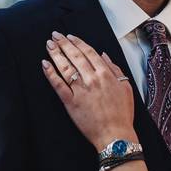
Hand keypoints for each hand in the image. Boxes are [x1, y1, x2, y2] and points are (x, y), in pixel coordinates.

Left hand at [42, 32, 134, 148]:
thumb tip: (104, 56)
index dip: (78, 42)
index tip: (70, 36)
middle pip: (75, 56)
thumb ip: (115, 69)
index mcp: (105, 74)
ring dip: (55, 54)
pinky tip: (44, 64)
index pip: (89, 52)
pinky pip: (58, 85)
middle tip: (55, 36)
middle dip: (63, 43)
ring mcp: (80, 90)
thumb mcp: (125, 87)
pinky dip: (50, 74)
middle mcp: (92, 79)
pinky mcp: (70, 102)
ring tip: (49, 45)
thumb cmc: (122, 114)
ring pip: (65, 67)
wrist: (115, 134)